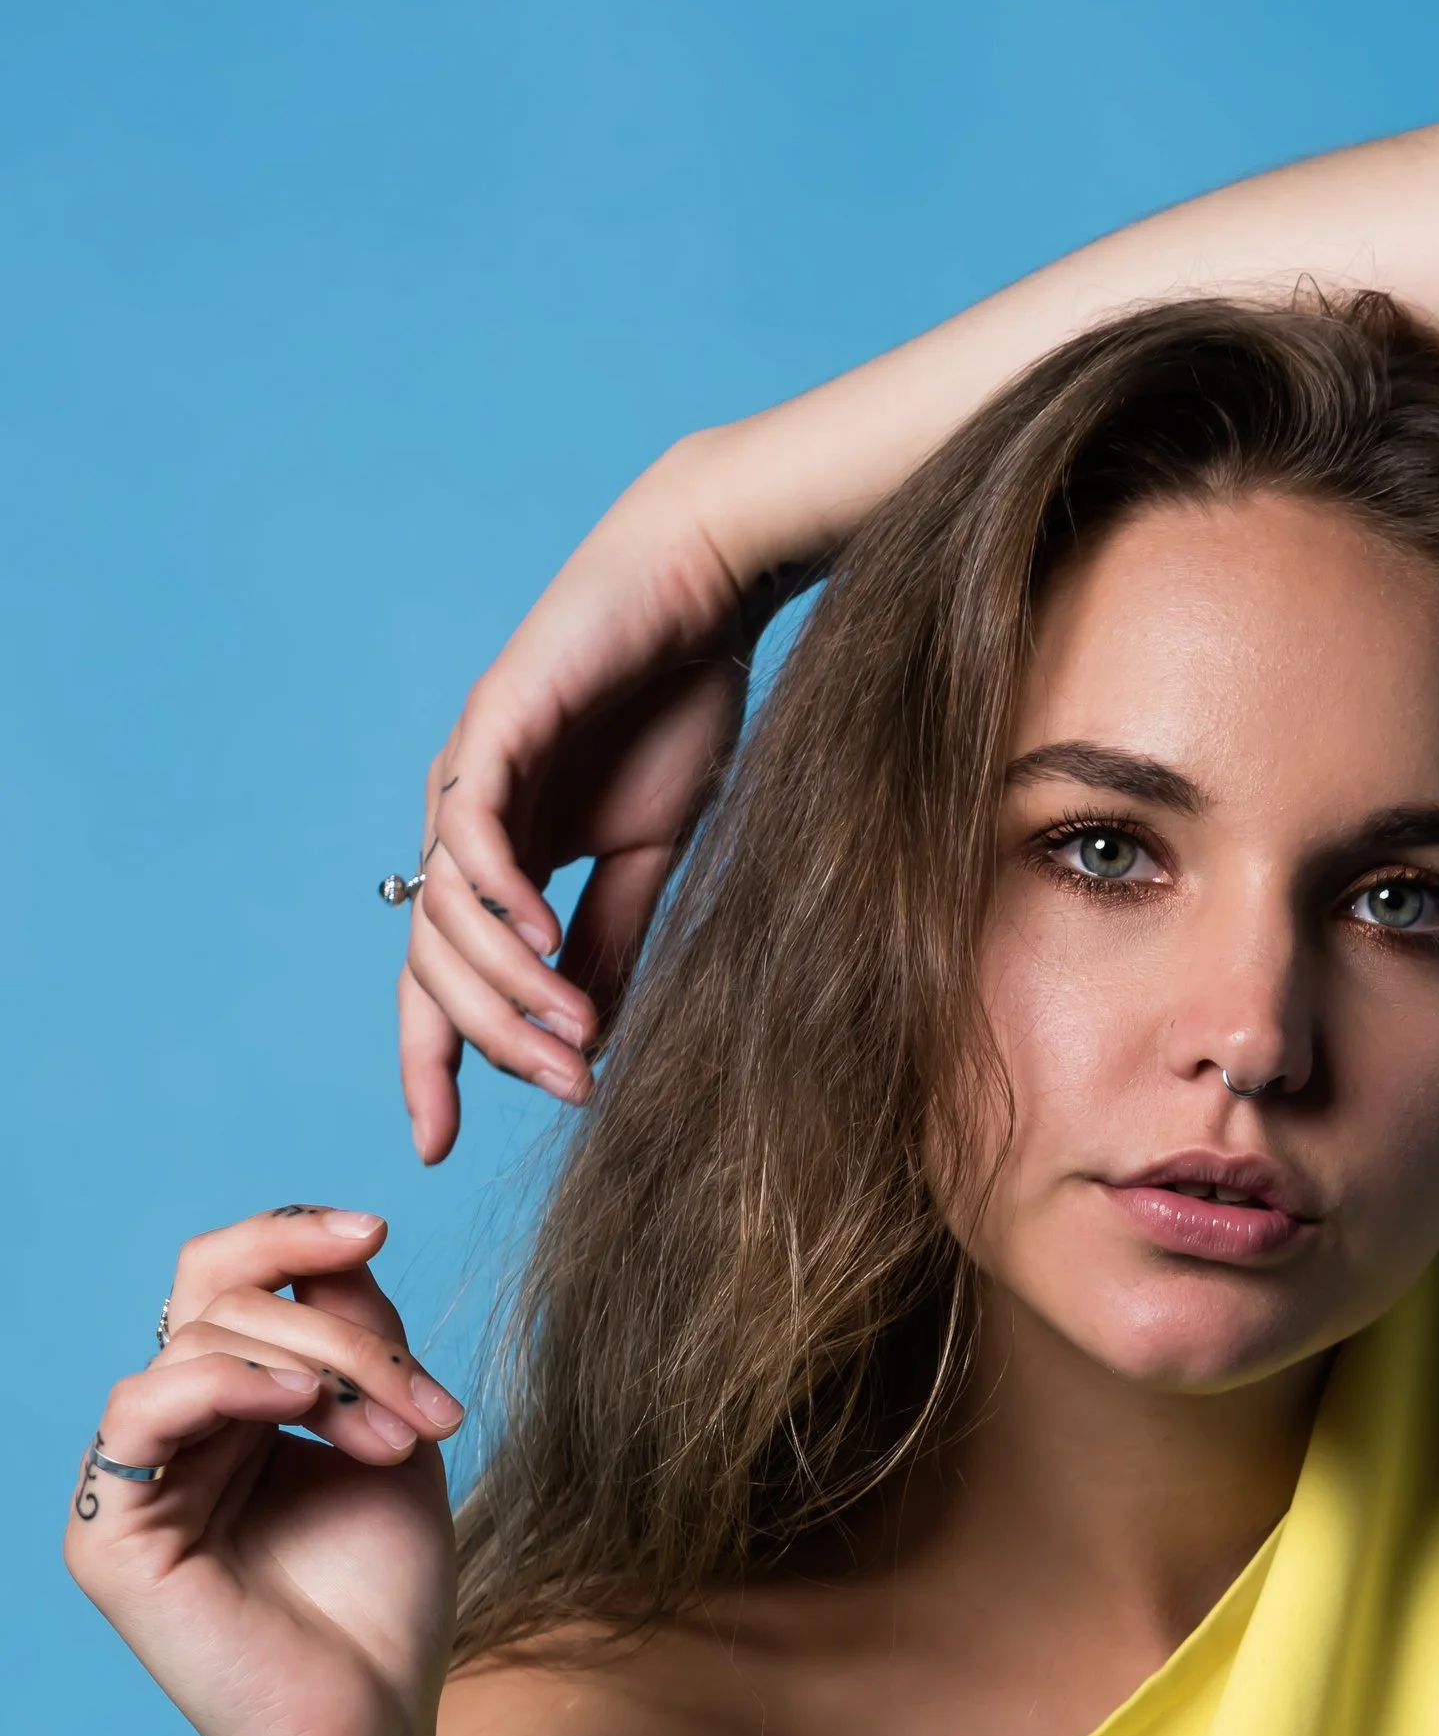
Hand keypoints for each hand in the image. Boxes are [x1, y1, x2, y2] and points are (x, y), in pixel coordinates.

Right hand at [64, 1209, 466, 1735]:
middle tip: (428, 1411)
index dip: (290, 1239)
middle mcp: (171, 1436)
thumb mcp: (394, 1440)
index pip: (225, 1282)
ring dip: (317, 1367)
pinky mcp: (109, 1532)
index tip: (378, 1226)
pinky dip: (228, 1384)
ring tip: (392, 1439)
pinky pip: (141, 1408)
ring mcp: (133, 1482)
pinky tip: (301, 1407)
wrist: (374, 1727)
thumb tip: (341, 1244)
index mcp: (229, 1412)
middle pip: (220, 1300)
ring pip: (194, 1342)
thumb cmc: (384, 1604)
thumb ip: (361, 1341)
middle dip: (344, 1334)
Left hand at [396, 456, 753, 1164]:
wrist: (708, 593)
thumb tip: (581, 1042)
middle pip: (433, 963)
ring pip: (447, 911)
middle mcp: (462, 819)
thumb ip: (608, 940)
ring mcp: (470, 771)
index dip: (432, 1060)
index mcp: (494, 856)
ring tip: (572, 1033)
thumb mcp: (649, 857)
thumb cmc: (678, 709)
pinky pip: (473, 834)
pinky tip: (546, 944)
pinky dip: (501, 899)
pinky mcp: (496, 725)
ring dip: (507, 987)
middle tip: (567, 1087)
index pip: (437, 977)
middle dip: (495, 1042)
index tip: (435, 1142)